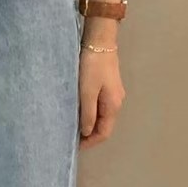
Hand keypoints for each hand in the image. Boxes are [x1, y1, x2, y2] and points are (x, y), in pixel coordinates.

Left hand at [78, 29, 124, 149]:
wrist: (100, 41)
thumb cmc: (92, 66)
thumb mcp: (87, 92)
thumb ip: (87, 114)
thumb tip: (87, 132)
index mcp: (113, 106)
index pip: (104, 133)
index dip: (90, 142)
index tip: (75, 145)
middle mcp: (116, 102)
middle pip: (104, 125)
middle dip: (89, 134)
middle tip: (71, 135)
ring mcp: (113, 94)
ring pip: (102, 116)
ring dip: (89, 122)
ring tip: (73, 124)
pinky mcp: (108, 85)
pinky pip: (100, 105)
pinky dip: (90, 112)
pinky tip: (79, 110)